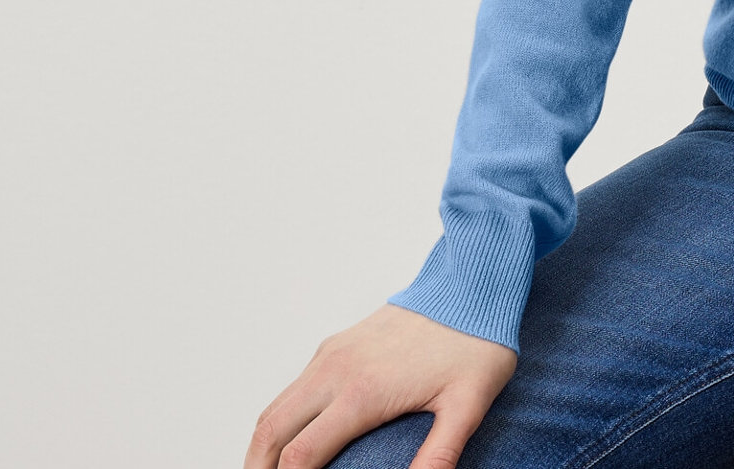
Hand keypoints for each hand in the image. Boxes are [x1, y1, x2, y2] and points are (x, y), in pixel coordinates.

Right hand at [244, 303, 517, 468]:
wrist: (471, 284)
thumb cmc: (476, 344)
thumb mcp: (467, 406)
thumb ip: (439, 455)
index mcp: (362, 392)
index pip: (300, 455)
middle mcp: (337, 370)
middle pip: (271, 432)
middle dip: (257, 468)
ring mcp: (333, 354)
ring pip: (275, 407)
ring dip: (262, 446)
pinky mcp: (337, 344)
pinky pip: (293, 388)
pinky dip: (279, 420)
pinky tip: (291, 440)